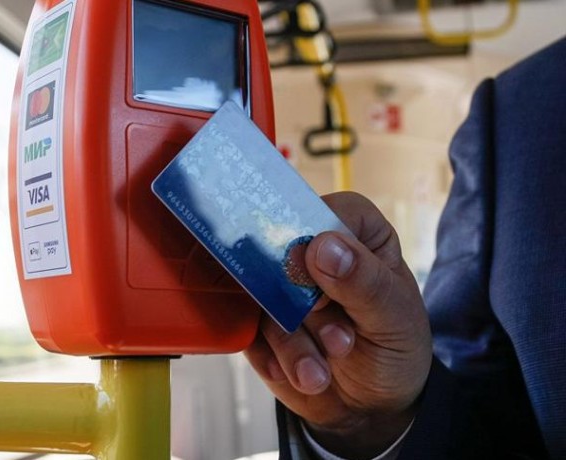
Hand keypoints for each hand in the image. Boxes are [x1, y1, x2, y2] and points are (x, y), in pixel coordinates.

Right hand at [244, 192, 432, 458]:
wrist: (371, 410)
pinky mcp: (259, 322)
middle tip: (337, 340)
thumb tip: (322, 246)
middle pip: (281, 250)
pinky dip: (276, 360)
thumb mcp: (393, 319)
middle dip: (303, 304)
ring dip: (293, 343)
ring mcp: (280, 289)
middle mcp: (312, 255)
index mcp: (354, 235)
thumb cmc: (394, 350)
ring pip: (263, 299)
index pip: (327, 212)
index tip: (314, 271)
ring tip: (321, 373)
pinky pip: (250, 332)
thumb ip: (362, 281)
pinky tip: (302, 376)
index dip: (317, 237)